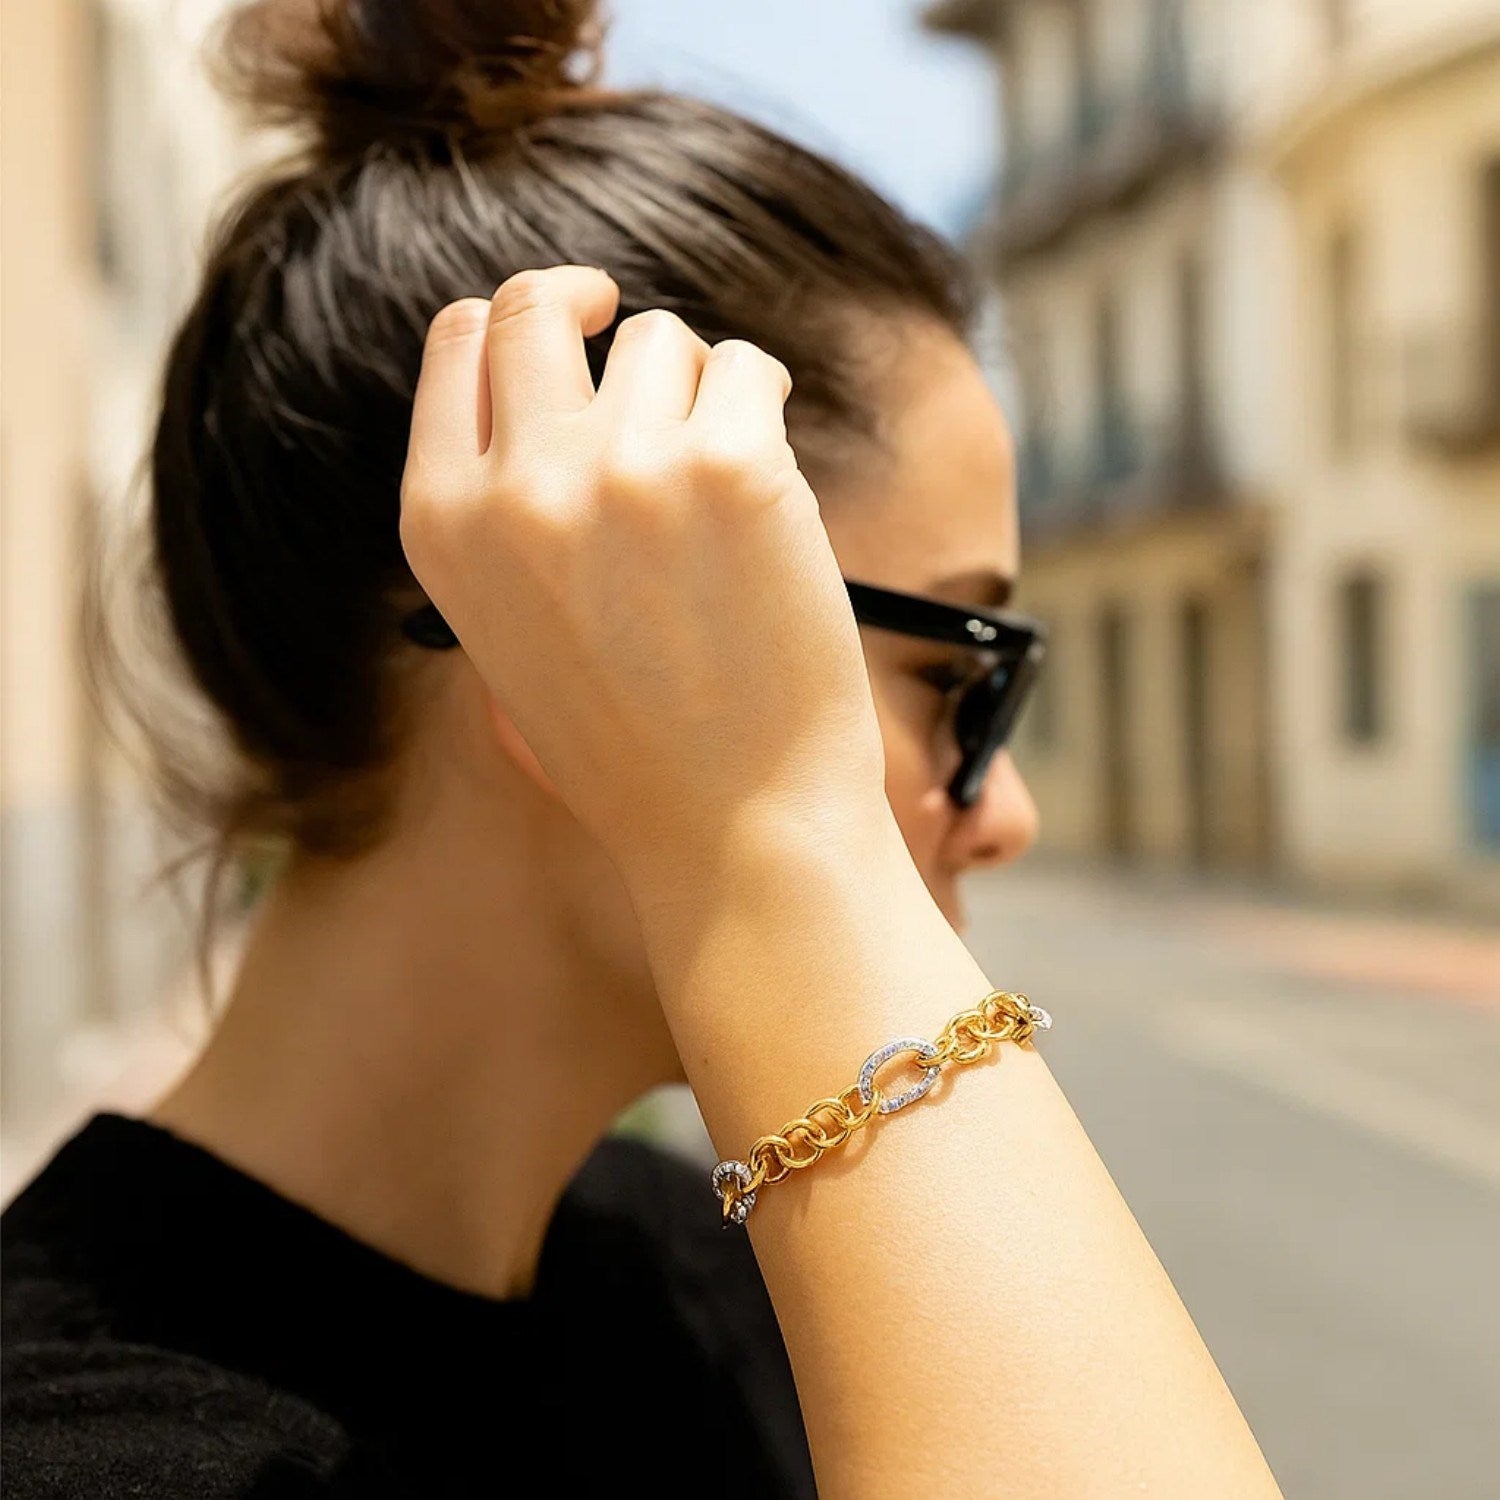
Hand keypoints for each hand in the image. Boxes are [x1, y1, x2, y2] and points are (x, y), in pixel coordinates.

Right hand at [399, 265, 889, 878]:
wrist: (733, 826)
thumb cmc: (633, 744)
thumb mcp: (508, 628)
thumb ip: (504, 506)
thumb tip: (550, 391)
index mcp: (443, 523)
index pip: (457, 343)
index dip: (514, 320)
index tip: (568, 319)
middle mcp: (518, 484)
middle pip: (538, 305)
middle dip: (590, 307)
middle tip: (638, 335)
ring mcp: (623, 469)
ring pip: (661, 340)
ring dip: (696, 392)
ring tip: (717, 494)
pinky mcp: (731, 469)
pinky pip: (748, 370)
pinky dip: (762, 412)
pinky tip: (767, 494)